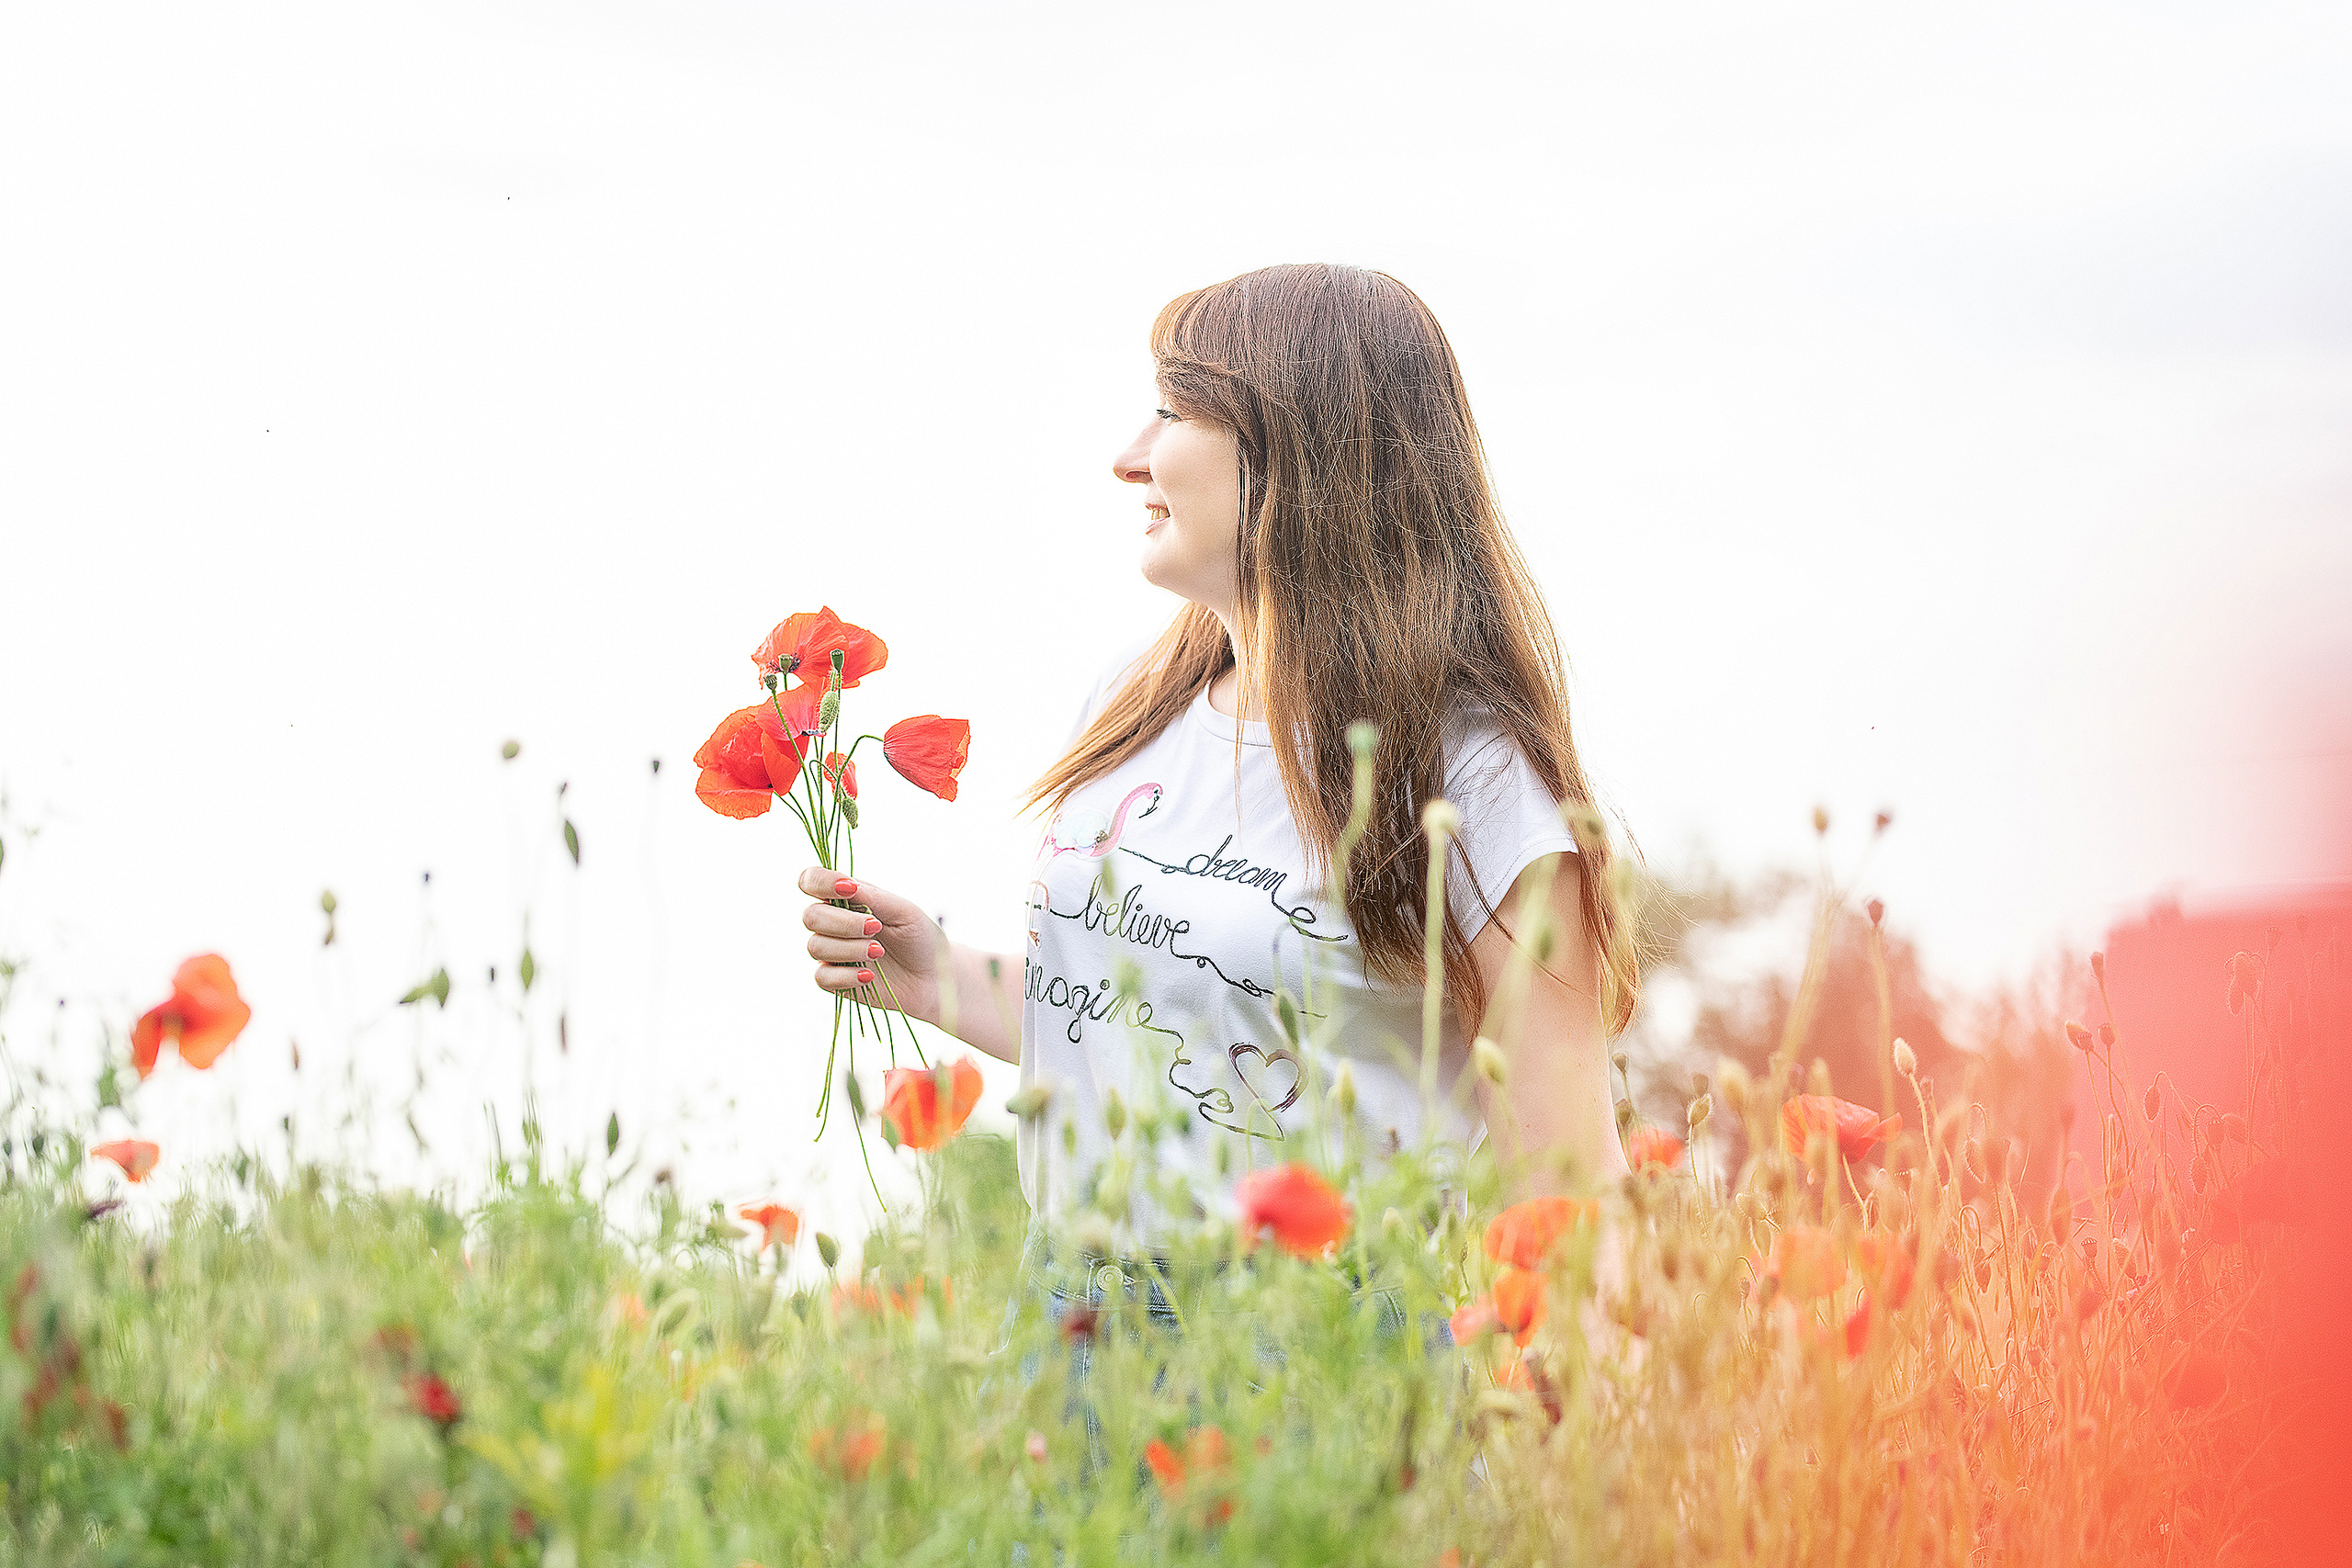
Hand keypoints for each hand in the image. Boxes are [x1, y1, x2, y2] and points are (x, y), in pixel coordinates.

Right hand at [797, 867, 945, 1022]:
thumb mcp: (904, 911)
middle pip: (810, 916)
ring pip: (815, 946)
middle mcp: (833, 923)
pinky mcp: (834, 981)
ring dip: (849, 949)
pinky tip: (869, 976)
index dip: (820, 882)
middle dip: (843, 922)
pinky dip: (846, 976)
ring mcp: (832, 952)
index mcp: (846, 898)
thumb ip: (873, 897)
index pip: (812, 881)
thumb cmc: (920, 937)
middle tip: (876, 928)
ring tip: (879, 952)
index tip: (848, 889)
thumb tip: (845, 884)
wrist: (934, 977)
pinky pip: (822, 977)